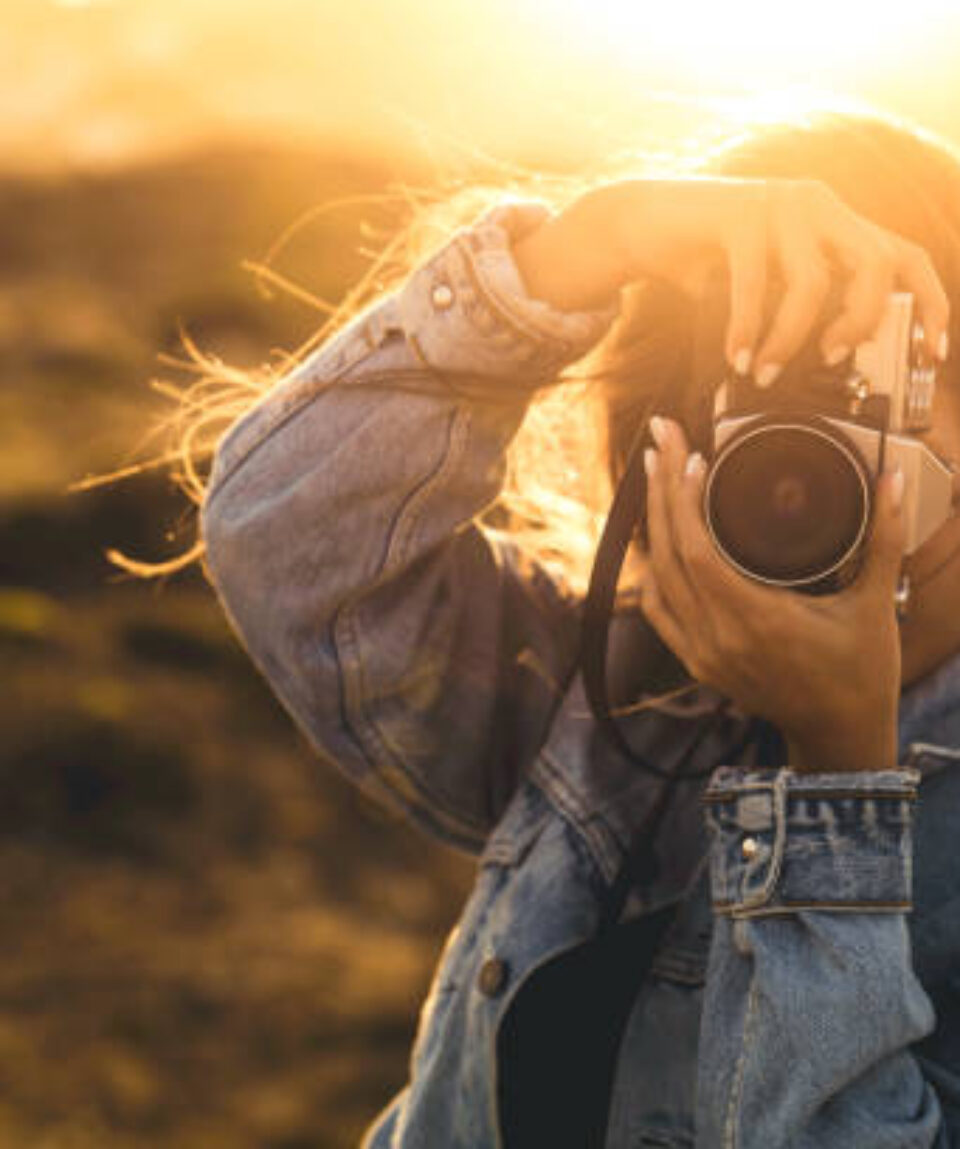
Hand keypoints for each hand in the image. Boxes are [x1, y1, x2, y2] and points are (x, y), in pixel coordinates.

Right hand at [512, 177, 948, 383]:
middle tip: (831, 359)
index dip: (929, 304)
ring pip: (812, 282)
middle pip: (875, 263)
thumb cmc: (703, 260)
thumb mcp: (763, 285)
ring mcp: (780, 203)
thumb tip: (827, 365)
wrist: (638, 223)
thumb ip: (797, 308)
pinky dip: (747, 330)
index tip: (932, 353)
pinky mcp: (739, 212)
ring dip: (789, 340)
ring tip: (766, 372)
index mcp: (833, 222)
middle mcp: (817, 205)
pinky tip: (737, 356)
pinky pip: (755, 285)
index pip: (903, 256)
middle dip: (861, 322)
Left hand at [637, 417, 904, 773]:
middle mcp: (719, 638)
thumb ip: (884, 539)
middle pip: (668, 553)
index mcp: (758, 621)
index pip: (698, 552)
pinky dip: (654, 569)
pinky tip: (658, 537)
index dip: (685, 500)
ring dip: (653, 523)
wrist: (840, 733)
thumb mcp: (874, 603)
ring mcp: (702, 653)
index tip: (691, 456)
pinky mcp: (697, 662)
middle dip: (661, 490)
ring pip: (656, 578)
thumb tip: (892, 482)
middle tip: (660, 439)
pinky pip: (657, 610)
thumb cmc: (861, 672)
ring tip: (656, 473)